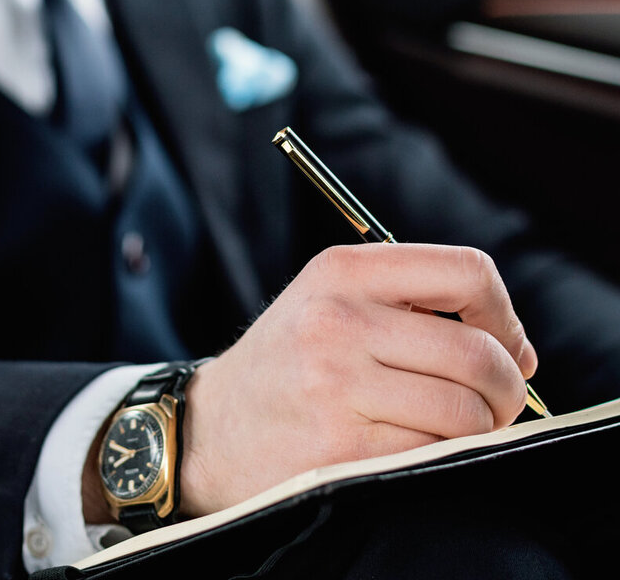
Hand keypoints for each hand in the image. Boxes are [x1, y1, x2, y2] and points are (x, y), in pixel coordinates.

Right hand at [179, 243, 536, 517]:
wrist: (212, 426)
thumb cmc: (287, 361)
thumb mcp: (331, 299)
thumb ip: (412, 304)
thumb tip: (515, 349)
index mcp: (342, 270)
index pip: (465, 272)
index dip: (504, 313)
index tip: (506, 343)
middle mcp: (337, 319)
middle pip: (476, 352)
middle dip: (507, 387)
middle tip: (497, 401)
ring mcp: (335, 384)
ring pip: (464, 412)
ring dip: (477, 427)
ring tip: (452, 425)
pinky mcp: (339, 447)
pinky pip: (432, 454)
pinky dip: (439, 455)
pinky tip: (411, 445)